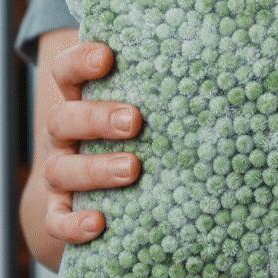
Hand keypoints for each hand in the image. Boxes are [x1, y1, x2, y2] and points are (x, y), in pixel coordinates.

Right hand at [36, 41, 142, 246]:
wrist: (101, 191)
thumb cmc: (136, 132)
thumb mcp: (144, 103)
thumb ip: (161, 84)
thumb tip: (219, 54)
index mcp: (79, 100)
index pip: (66, 72)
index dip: (80, 62)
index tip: (107, 57)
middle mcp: (65, 135)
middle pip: (64, 119)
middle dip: (98, 118)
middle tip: (134, 120)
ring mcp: (60, 172)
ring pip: (62, 169)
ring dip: (95, 169)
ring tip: (133, 169)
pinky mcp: (61, 211)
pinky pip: (57, 220)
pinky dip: (73, 223)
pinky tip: (98, 223)